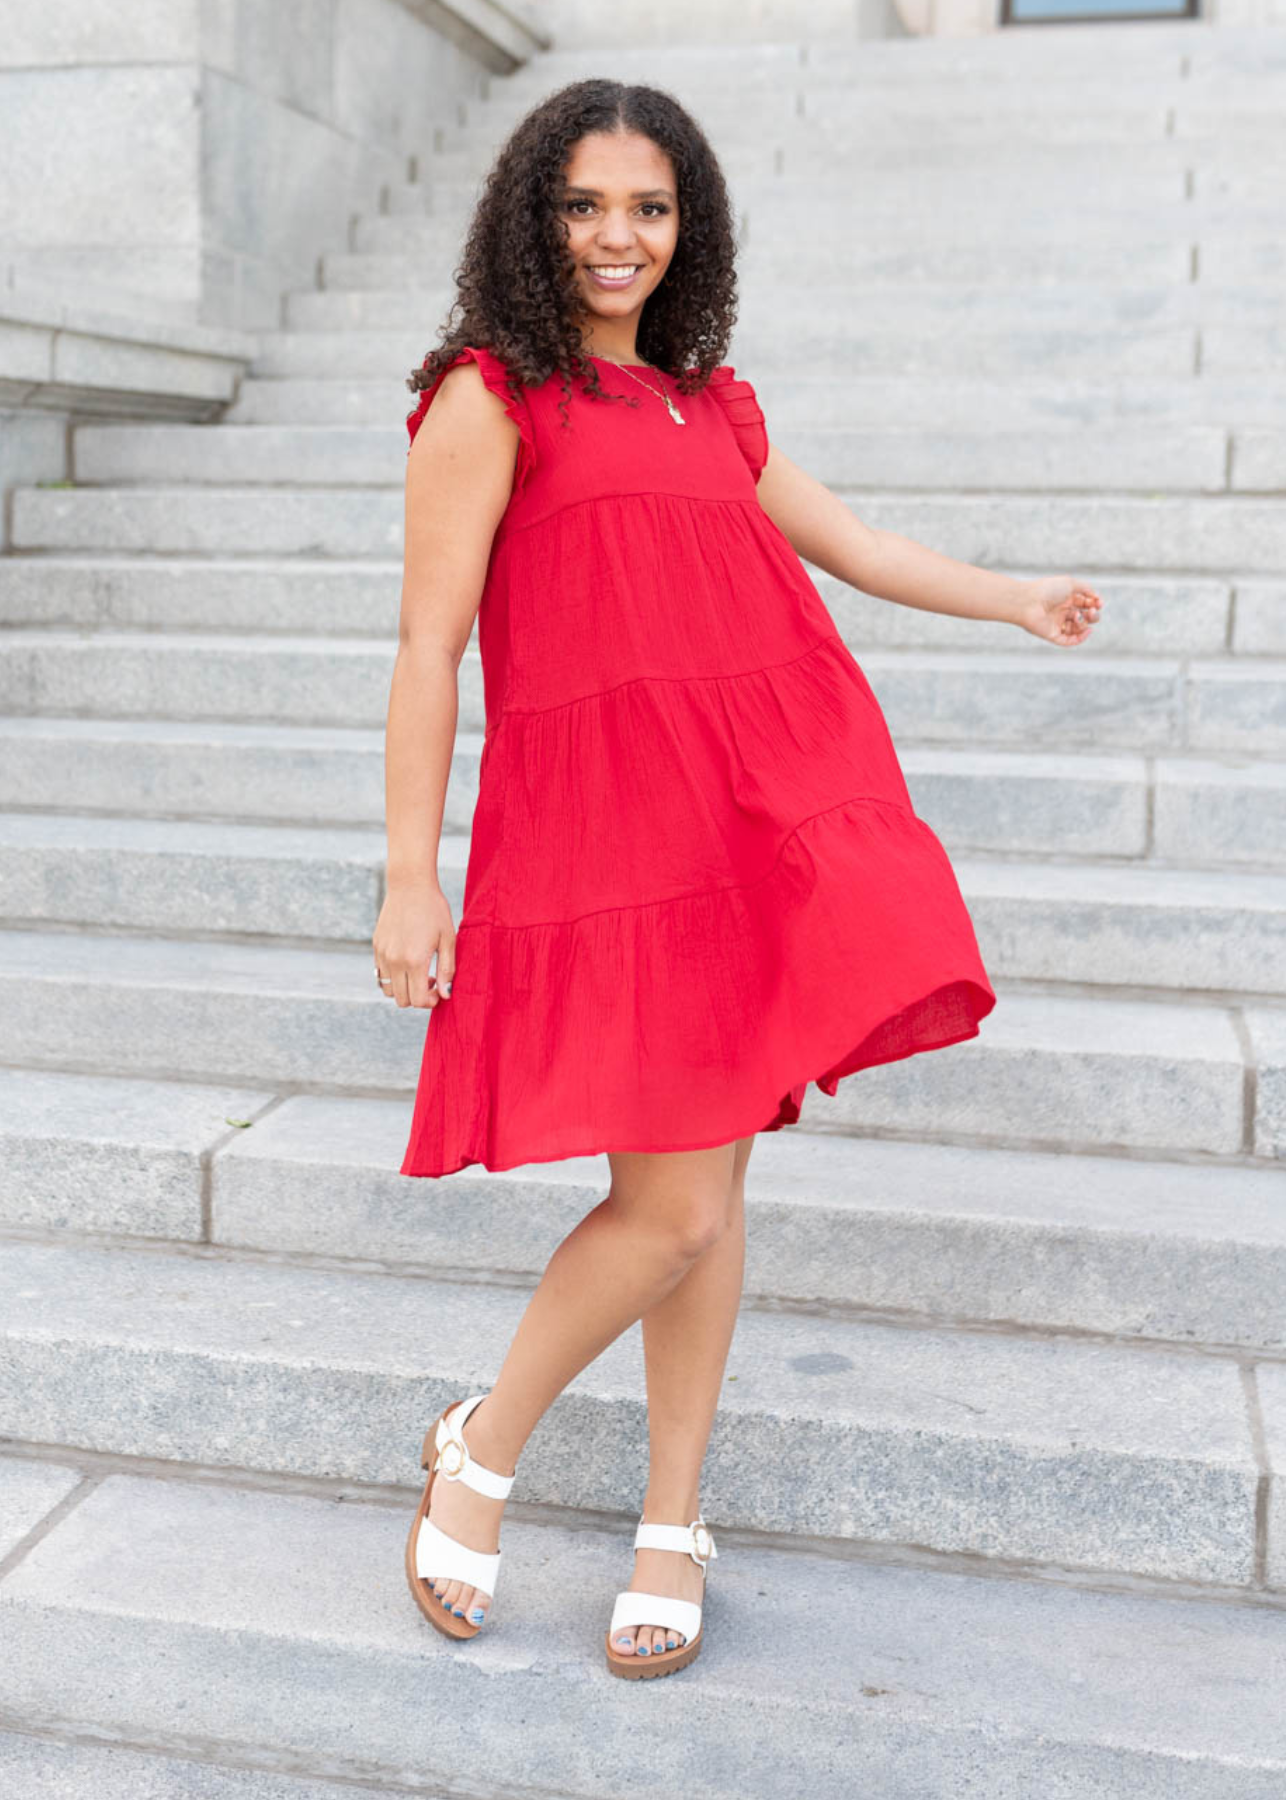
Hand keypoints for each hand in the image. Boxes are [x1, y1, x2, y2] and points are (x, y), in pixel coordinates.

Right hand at [372, 876, 454, 1008]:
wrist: (410, 885)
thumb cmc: (434, 910)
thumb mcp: (448, 939)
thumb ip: (447, 970)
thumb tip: (445, 995)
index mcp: (415, 960)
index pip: (417, 1000)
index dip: (429, 1002)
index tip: (438, 991)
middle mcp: (395, 961)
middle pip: (402, 1000)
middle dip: (417, 997)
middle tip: (431, 981)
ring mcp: (382, 954)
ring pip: (388, 990)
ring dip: (403, 989)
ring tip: (417, 973)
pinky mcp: (376, 947)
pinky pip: (380, 974)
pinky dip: (393, 976)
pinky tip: (406, 961)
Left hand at [1013, 575, 1102, 646]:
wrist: (1028, 602)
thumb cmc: (1047, 590)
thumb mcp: (1070, 583)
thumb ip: (1086, 588)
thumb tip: (1097, 598)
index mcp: (1066, 599)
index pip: (1086, 604)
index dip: (1095, 604)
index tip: (1099, 602)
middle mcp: (1062, 611)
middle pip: (1084, 617)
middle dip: (1093, 615)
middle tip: (1091, 611)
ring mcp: (1057, 624)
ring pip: (1078, 629)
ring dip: (1085, 623)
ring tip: (1079, 616)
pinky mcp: (1052, 635)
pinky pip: (1069, 641)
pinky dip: (1080, 638)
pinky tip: (1087, 631)